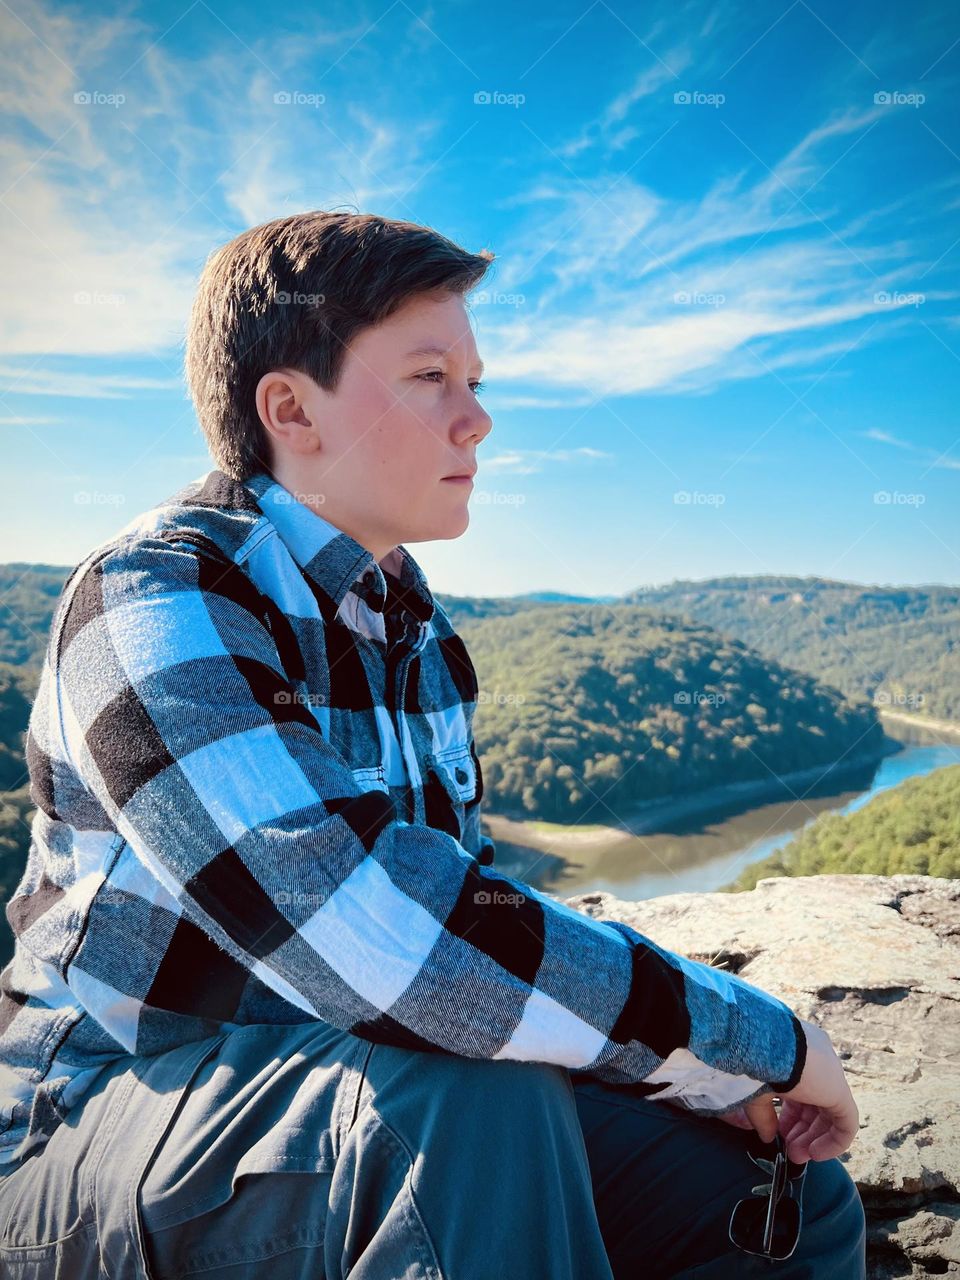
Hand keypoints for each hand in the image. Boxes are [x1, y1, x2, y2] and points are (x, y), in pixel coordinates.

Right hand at [717, 1016, 859, 1163]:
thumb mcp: (754, 1090)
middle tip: (790, 1151)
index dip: (791, 1115)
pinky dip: (834, 1141)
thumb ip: (764, 1114)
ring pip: (830, 1113)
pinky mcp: (840, 1090)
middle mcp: (819, 1060)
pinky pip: (846, 1122)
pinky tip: (816, 1154)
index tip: (778, 1132)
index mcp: (798, 1053)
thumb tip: (768, 1136)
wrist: (758, 1044)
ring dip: (814, 1138)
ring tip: (797, 1156)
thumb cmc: (749, 1061)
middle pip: (816, 1103)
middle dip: (802, 1131)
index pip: (801, 1089)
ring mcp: (831, 1074)